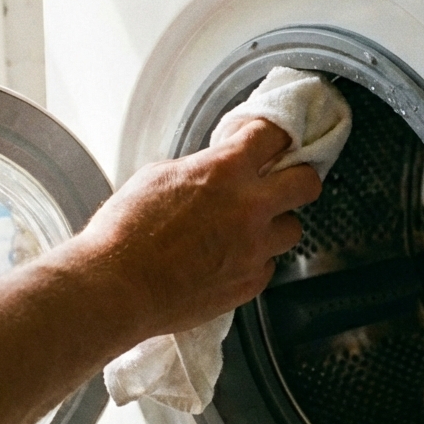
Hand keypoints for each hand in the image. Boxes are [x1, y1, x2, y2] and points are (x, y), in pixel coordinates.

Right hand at [72, 118, 322, 336]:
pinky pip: (268, 266)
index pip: (273, 136)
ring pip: (292, 229)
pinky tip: (228, 259)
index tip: (271, 141)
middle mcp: (249, 208)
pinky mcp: (249, 284)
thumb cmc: (124, 234)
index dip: (273, 136)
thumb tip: (213, 172)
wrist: (117, 287)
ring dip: (274, 225)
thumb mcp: (157, 177)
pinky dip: (254, 260)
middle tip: (283, 183)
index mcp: (224, 171)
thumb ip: (199, 169)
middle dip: (297, 178)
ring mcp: (253, 249)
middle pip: (307, 183)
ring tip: (248, 230)